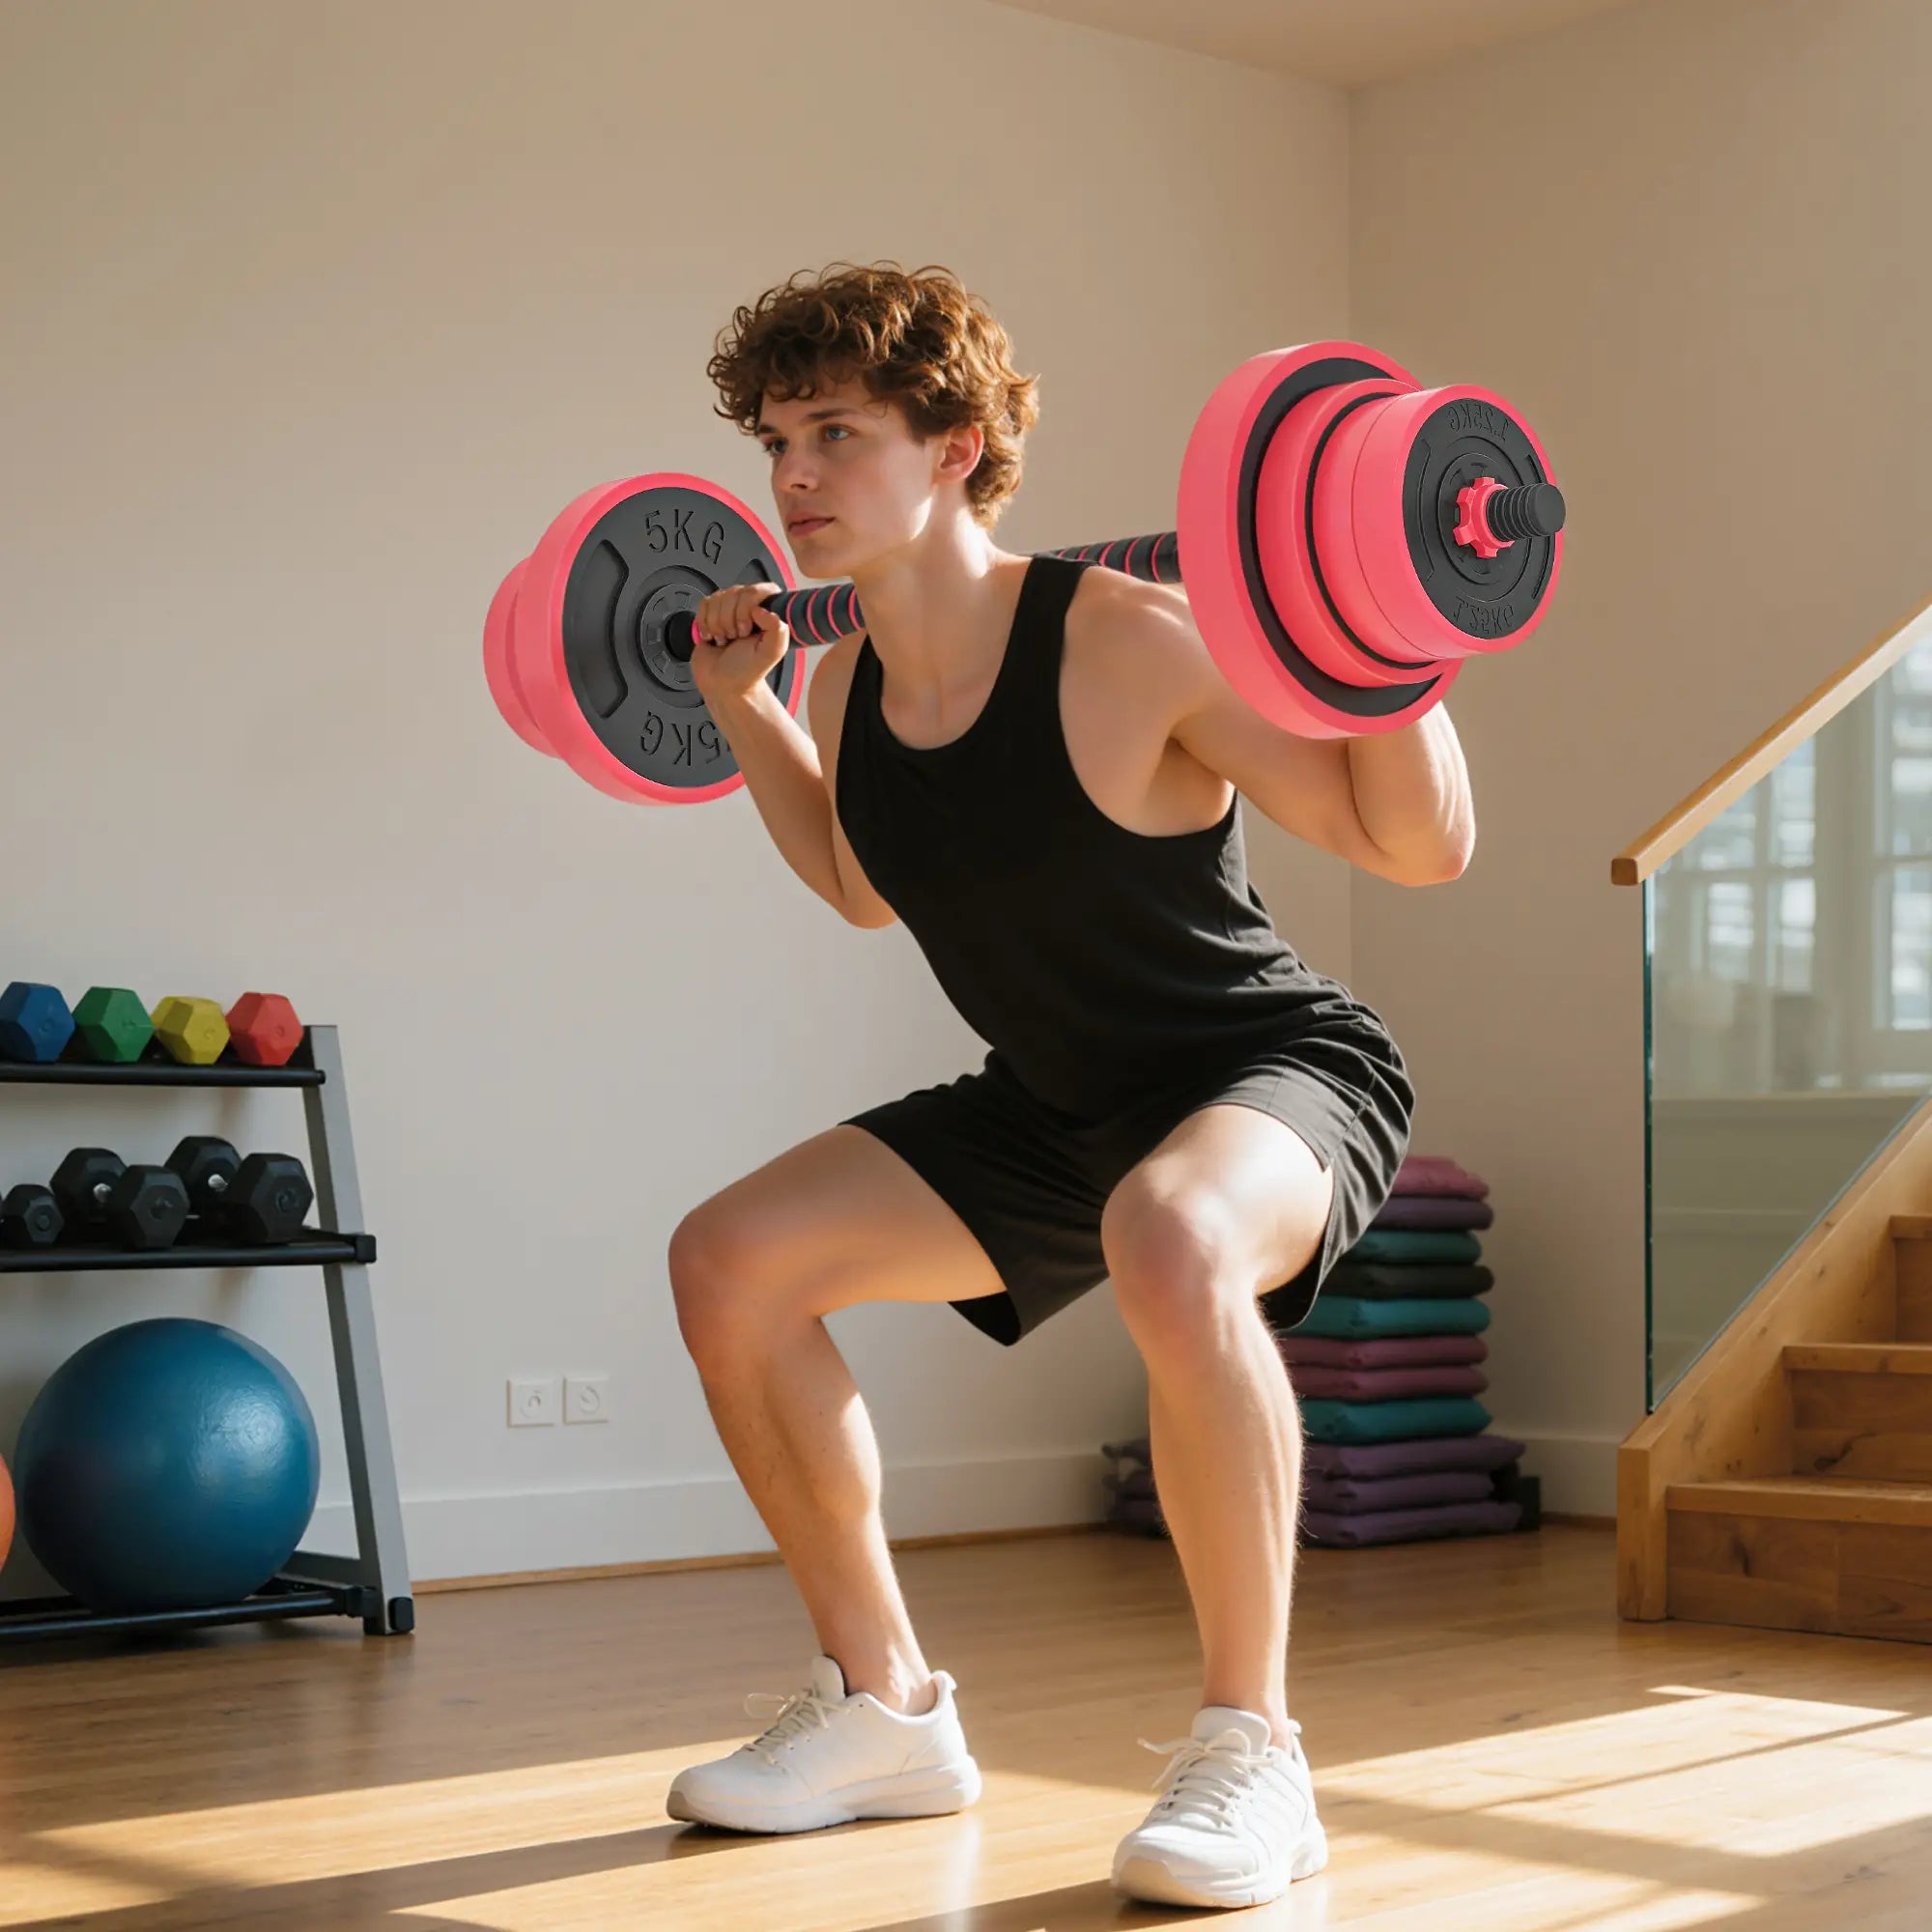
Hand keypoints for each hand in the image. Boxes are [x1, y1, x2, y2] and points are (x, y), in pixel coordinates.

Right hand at [689, 582, 789, 705]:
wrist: (723, 684)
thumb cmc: (747, 671)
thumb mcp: (770, 654)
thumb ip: (778, 631)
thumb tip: (761, 610)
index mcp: (768, 612)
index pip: (756, 591)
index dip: (746, 610)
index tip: (746, 631)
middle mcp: (749, 606)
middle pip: (733, 594)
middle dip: (730, 621)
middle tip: (736, 638)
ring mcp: (730, 608)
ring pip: (717, 599)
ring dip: (718, 625)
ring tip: (726, 640)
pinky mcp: (712, 613)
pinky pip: (704, 604)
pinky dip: (705, 624)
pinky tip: (713, 636)